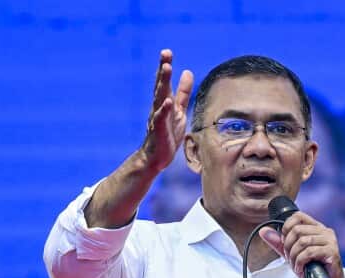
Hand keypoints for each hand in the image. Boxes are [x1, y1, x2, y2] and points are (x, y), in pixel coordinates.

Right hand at [137, 49, 193, 174]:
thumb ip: (183, 92)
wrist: (156, 158)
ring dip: (162, 83)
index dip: (165, 66)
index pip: (164, 81)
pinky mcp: (159, 132)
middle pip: (161, 85)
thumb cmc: (168, 134)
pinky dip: (164, 110)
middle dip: (163, 69)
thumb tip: (187, 71)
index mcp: (164, 102)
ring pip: (159, 98)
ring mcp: (157, 119)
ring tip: (166, 69)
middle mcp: (159, 107)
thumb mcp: (179, 110)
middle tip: (165, 53)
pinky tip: (168, 101)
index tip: (166, 52)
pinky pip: (160, 119)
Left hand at [259, 211, 344, 277]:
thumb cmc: (312, 269)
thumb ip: (279, 243)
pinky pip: (309, 252)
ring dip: (294, 256)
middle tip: (290, 259)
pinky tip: (301, 269)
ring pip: (302, 241)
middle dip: (288, 246)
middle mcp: (325, 231)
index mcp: (317, 228)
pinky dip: (300, 262)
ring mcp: (330, 241)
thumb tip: (263, 231)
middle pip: (297, 230)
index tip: (284, 242)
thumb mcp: (292, 254)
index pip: (298, 216)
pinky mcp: (332, 252)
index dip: (286, 228)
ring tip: (296, 265)